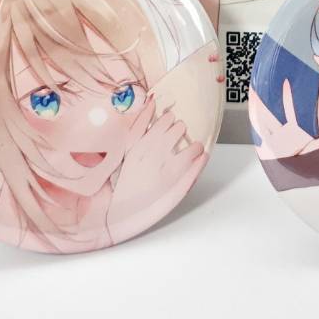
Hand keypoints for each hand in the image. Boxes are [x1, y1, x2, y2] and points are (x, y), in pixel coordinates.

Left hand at [108, 95, 206, 227]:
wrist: (114, 215)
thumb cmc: (144, 209)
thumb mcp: (173, 198)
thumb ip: (191, 177)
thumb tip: (204, 158)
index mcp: (172, 170)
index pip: (193, 149)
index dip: (197, 148)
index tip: (196, 149)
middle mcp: (158, 155)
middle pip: (178, 130)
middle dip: (182, 131)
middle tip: (181, 134)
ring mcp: (142, 149)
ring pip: (162, 124)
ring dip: (169, 121)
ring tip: (171, 122)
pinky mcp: (129, 148)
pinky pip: (139, 124)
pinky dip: (146, 112)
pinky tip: (151, 103)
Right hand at [251, 79, 318, 160]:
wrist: (301, 179)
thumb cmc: (310, 163)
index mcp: (293, 130)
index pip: (288, 110)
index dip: (286, 97)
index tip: (285, 84)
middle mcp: (281, 133)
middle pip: (272, 114)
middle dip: (264, 102)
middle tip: (259, 88)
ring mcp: (273, 139)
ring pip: (263, 121)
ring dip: (256, 109)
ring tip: (252, 95)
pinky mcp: (267, 147)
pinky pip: (258, 133)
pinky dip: (253, 124)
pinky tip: (249, 113)